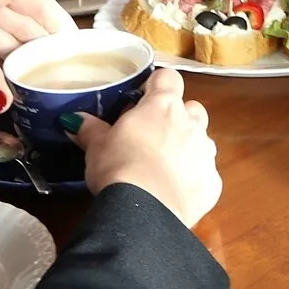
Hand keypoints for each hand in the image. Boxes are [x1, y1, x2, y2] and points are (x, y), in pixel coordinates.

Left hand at [0, 0, 76, 112]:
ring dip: (14, 58)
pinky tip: (2, 80)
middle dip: (39, 47)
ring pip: (0, 36)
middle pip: (22, 22)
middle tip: (60, 75)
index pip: (40, 2)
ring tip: (37, 83)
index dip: (60, 25)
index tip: (79, 50)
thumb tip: (6, 105)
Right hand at [72, 67, 221, 227]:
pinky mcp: (213, 181)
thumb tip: (74, 119)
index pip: (168, 78)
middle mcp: (192, 123)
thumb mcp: (96, 147)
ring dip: (186, 148)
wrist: (146, 210)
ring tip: (160, 168)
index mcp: (163, 106)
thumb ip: (90, 129)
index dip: (156, 86)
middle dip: (175, 118)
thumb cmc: (119, 167)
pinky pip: (204, 174)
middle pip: (190, 108)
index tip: (141, 101)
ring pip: (201, 140)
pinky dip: (192, 179)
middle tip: (150, 137)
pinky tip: (172, 193)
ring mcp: (206, 152)